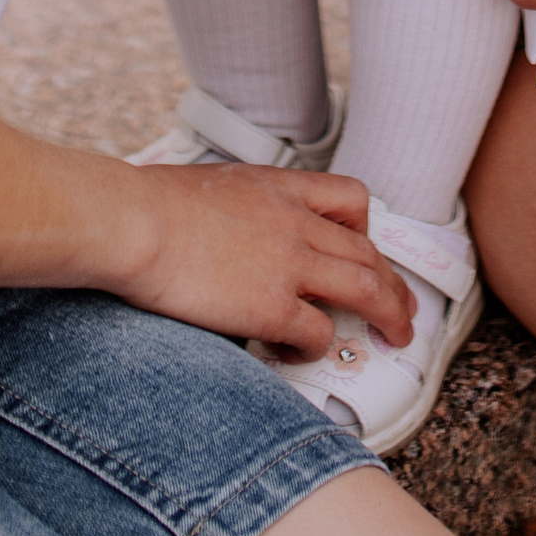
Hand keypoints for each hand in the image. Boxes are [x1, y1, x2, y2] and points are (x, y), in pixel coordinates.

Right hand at [112, 163, 414, 357]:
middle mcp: (295, 223)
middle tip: (403, 307)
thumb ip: (236, 207)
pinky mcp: (272, 307)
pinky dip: (317, 346)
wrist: (132, 222)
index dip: (366, 230)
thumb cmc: (148, 204)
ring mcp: (289, 265)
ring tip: (395, 336)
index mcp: (279, 188)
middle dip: (393, 284)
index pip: (348, 198)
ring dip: (388, 315)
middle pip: (368, 253)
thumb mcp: (209, 184)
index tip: (368, 250)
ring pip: (365, 289)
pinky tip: (298, 350)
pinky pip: (318, 333)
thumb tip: (227, 231)